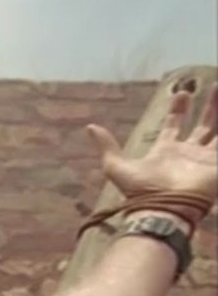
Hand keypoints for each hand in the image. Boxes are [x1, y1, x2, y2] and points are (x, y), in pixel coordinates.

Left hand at [87, 85, 217, 223]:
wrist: (162, 209)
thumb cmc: (140, 190)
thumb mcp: (116, 166)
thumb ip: (107, 147)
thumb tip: (91, 127)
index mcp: (166, 150)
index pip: (174, 125)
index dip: (178, 109)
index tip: (181, 93)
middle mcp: (187, 153)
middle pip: (202, 126)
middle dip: (209, 107)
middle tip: (214, 86)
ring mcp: (204, 159)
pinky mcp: (216, 166)